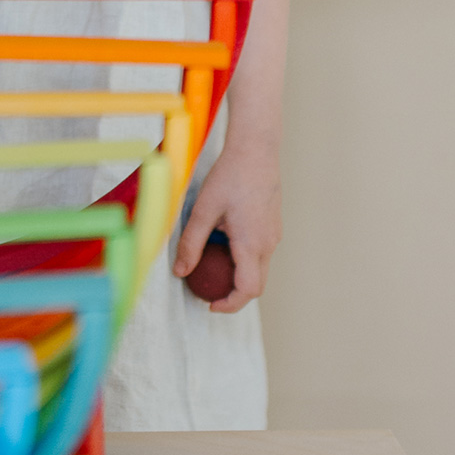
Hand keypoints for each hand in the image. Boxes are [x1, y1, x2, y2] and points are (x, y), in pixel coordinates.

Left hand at [172, 145, 281, 314]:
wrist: (256, 151)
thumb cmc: (230, 177)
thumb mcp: (203, 211)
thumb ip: (191, 243)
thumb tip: (180, 271)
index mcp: (252, 243)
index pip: (248, 290)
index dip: (230, 304)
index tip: (209, 303)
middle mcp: (268, 244)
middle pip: (256, 285)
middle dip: (233, 295)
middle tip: (207, 291)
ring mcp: (274, 235)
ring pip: (259, 269)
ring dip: (238, 276)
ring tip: (211, 267)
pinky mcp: (273, 226)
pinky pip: (260, 253)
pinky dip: (243, 260)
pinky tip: (222, 244)